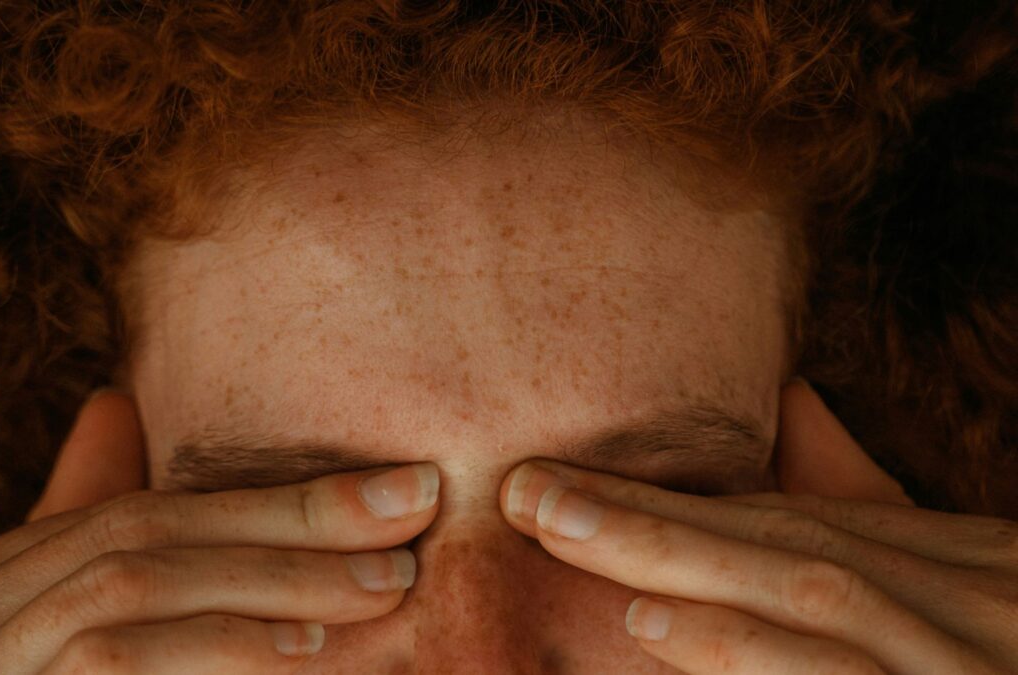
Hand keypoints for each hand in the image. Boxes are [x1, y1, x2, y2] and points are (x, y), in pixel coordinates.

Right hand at [0, 391, 439, 673]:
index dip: (273, 499)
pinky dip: (214, 650)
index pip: (146, 512)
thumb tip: (112, 405)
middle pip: (149, 533)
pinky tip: (301, 650)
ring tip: (383, 583)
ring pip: (135, 587)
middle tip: (412, 510)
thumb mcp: (34, 614)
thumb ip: (81, 526)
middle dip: (290, 520)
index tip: (390, 490)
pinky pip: (111, 664)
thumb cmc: (8, 674)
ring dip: (270, 580)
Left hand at [500, 380, 1016, 673]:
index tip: (559, 482)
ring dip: (696, 580)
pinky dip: (757, 660)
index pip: (798, 521)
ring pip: (827, 611)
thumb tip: (789, 402)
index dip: (674, 499)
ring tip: (581, 551)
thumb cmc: (1012, 645)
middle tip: (529, 493)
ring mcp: (968, 669)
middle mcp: (973, 611)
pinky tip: (664, 635)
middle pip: (796, 552)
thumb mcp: (962, 574)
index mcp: (960, 568)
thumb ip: (870, 503)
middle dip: (655, 522)